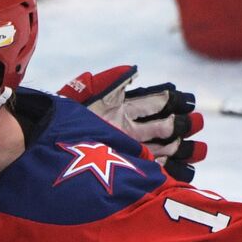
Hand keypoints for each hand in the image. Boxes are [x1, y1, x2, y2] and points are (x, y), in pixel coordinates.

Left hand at [60, 65, 205, 181]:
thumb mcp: (82, 97)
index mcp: (119, 110)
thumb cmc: (60, 123)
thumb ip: (107, 82)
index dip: (170, 101)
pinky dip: (172, 172)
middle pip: (163, 126)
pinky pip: (155, 172)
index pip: (152, 102)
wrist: (43, 152)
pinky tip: (186, 171)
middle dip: (181, 124)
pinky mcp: (127, 171)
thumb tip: (134, 70)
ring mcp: (128, 151)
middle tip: (195, 124)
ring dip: (182, 148)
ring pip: (164, 148)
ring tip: (199, 149)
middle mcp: (127, 130)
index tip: (185, 101)